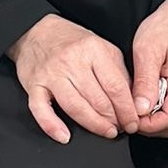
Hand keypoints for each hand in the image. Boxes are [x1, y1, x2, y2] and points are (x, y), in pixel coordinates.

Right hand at [8, 15, 138, 143]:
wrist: (37, 31)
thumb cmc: (73, 41)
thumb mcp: (103, 48)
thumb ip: (118, 73)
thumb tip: (133, 101)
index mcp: (94, 50)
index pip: (116, 87)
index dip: (127, 109)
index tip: (133, 122)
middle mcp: (72, 61)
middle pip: (98, 99)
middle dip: (113, 119)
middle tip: (121, 128)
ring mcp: (51, 74)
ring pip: (75, 107)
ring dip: (93, 125)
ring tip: (106, 132)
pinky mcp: (34, 85)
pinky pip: (41, 109)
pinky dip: (52, 125)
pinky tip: (65, 137)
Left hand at [131, 0, 167, 136]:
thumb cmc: (166, 28)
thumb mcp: (147, 51)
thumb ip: (144, 83)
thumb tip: (140, 109)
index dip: (149, 125)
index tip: (131, 118)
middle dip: (148, 125)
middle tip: (129, 113)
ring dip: (151, 117)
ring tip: (134, 104)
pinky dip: (155, 108)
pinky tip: (143, 97)